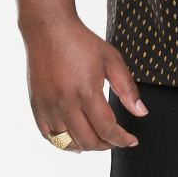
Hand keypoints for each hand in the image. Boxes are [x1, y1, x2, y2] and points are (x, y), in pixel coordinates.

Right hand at [23, 14, 149, 152]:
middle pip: (88, 140)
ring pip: (67, 143)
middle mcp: (65, 103)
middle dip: (106, 145)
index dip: (122, 140)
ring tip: (97, 140)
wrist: (49, 30)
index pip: (107, 129)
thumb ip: (127, 89)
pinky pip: (49, 136)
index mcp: (86, 92)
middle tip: (115, 140)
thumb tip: (141, 112)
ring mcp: (48, 106)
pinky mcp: (37, 105)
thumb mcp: (112, 61)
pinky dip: (63, 142)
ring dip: (85, 146)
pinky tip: (74, 138)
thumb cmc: (81, 42)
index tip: (131, 140)